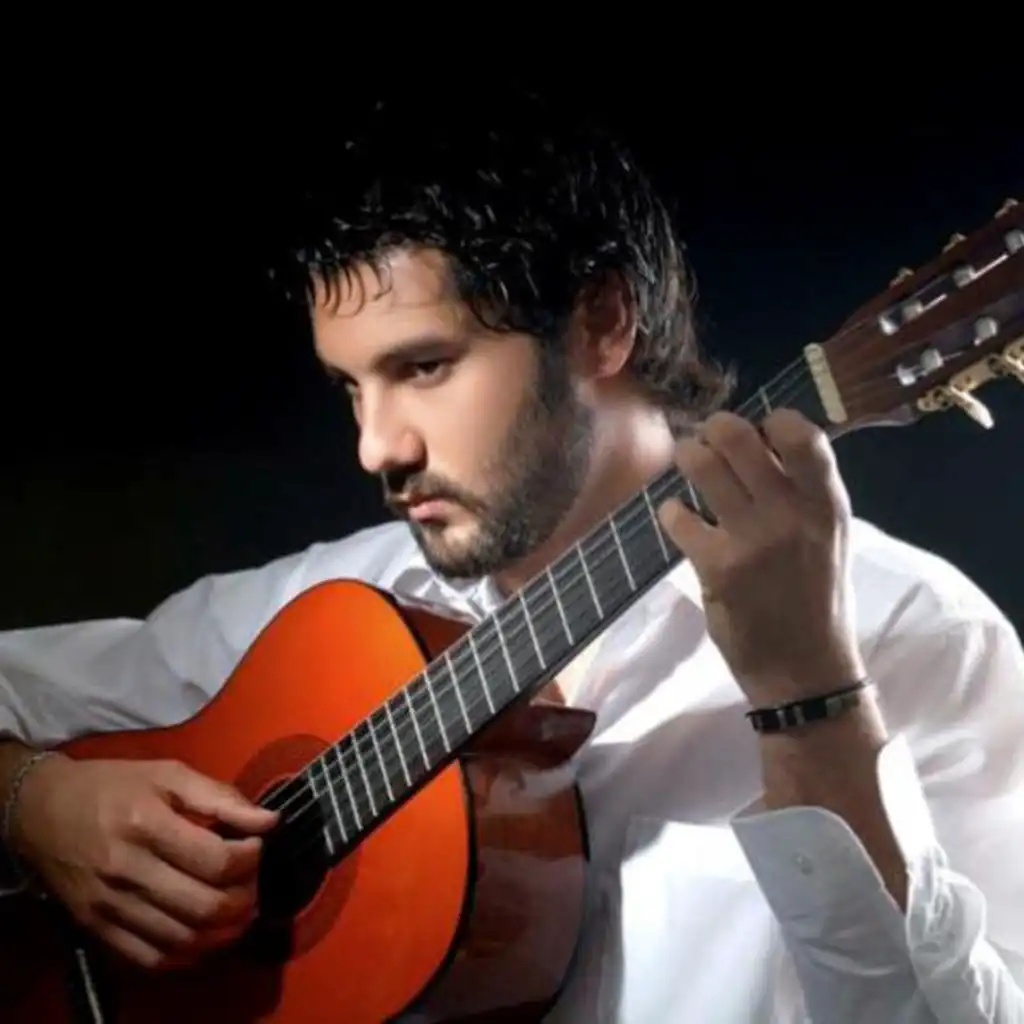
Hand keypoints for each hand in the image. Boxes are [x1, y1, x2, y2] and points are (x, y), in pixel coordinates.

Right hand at [10, 755, 278, 969]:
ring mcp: (110, 906)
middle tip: (254, 882)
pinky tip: (206, 935)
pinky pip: (151, 958)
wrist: (42, 811)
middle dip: (245, 899)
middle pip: (204, 906)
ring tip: (240, 910)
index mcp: (146, 824)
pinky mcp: (97, 929)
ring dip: (224, 931)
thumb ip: (221, 797)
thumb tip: (270, 820)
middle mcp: (126, 870)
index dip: (250, 858)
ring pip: (183, 939)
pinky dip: (188, 955)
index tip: (258, 845)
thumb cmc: (114, 785)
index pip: (214, 860)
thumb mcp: (169, 774)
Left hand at [658, 409, 864, 701]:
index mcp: (827, 503)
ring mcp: (753, 538)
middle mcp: (792, 512)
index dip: (770, 421)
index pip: (800, 432)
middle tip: (708, 442)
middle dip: (715, 430)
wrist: (807, 671)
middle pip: (738, 436)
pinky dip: (671, 513)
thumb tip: (760, 443)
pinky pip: (678, 516)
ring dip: (688, 458)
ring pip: (702, 464)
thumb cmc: (816, 600)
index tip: (758, 434)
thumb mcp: (828, 537)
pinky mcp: (718, 566)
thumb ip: (802, 492)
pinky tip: (681, 521)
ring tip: (689, 467)